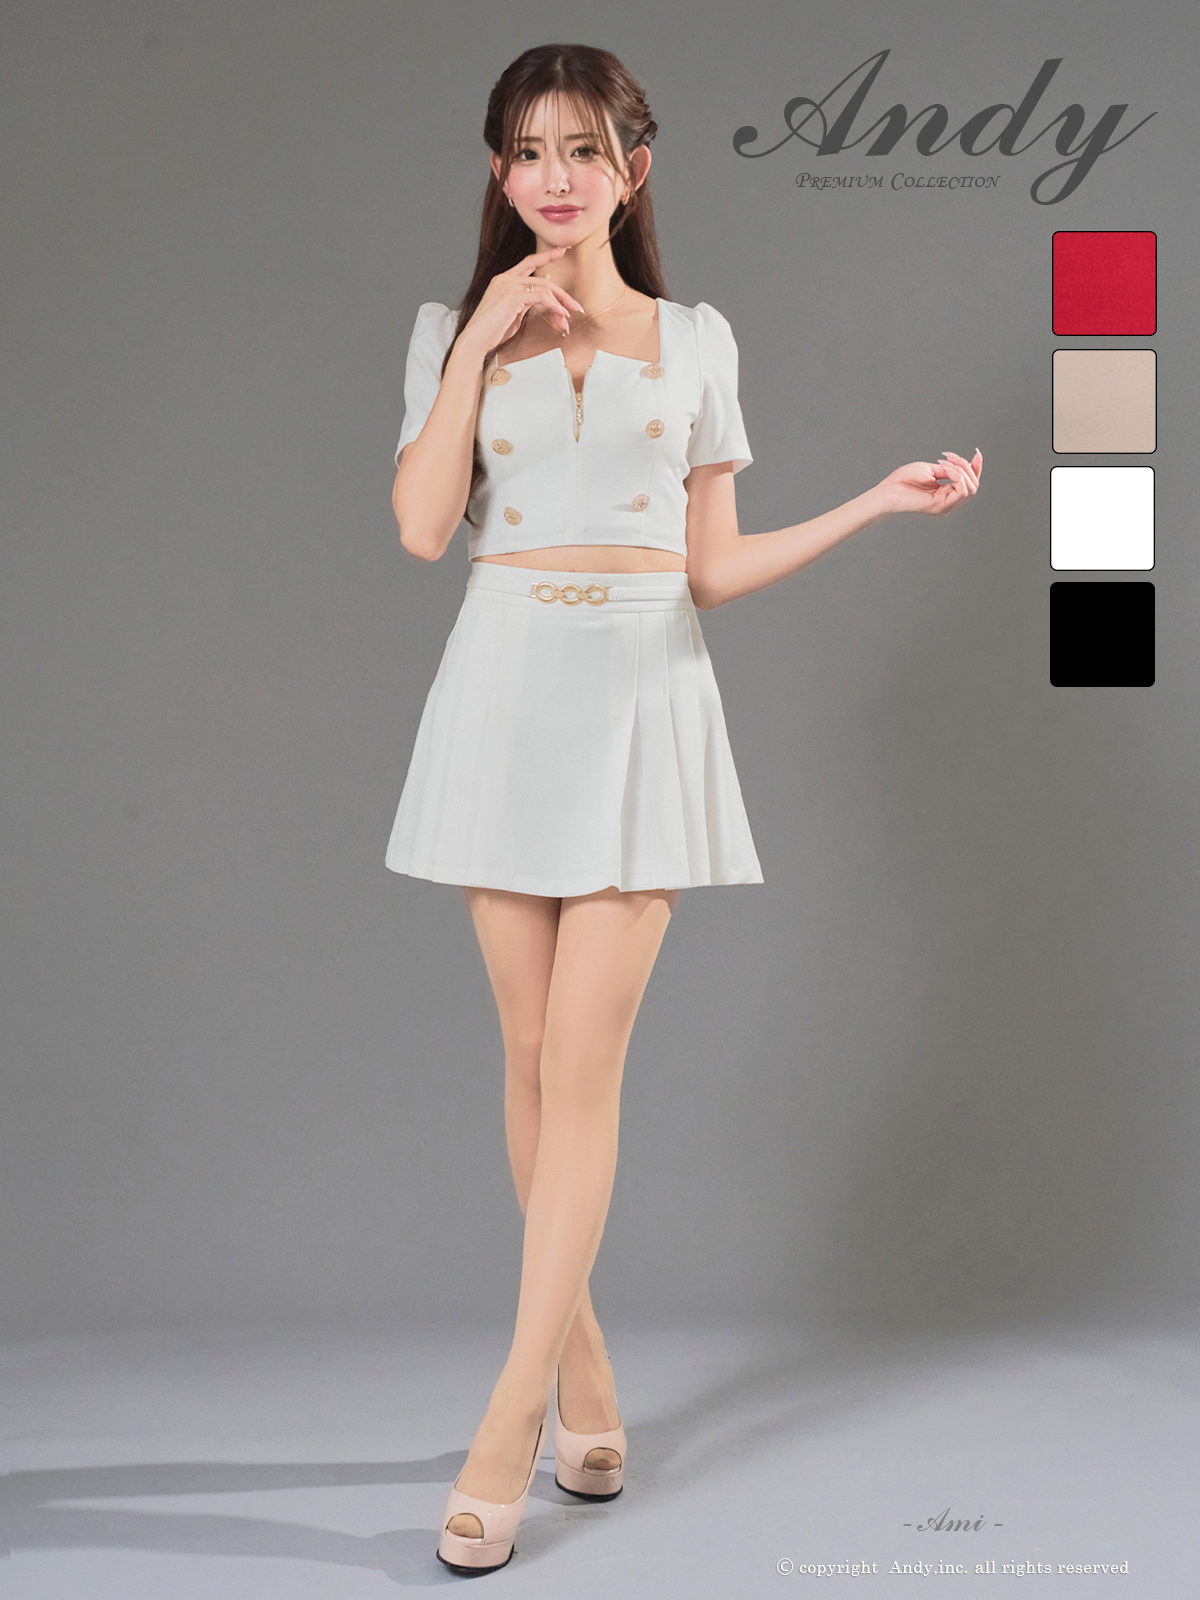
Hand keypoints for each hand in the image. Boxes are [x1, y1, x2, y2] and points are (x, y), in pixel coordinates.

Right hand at [459, 248, 585, 356]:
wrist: (476, 340)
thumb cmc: (492, 330)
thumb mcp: (513, 311)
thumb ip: (527, 299)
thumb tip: (544, 288)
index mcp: (504, 279)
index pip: (529, 262)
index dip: (547, 256)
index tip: (562, 250)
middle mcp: (506, 278)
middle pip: (542, 280)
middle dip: (562, 294)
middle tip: (576, 306)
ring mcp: (509, 285)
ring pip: (544, 288)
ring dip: (560, 303)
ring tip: (568, 317)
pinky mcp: (513, 296)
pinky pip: (541, 297)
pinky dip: (554, 306)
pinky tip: (559, 315)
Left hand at [875, 448, 981, 515]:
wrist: (889, 490)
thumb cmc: (904, 480)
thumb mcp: (932, 470)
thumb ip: (949, 470)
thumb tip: (965, 466)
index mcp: (947, 494)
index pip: (970, 482)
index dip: (976, 467)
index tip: (977, 453)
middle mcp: (949, 502)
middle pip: (973, 484)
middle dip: (966, 466)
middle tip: (948, 457)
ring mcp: (946, 506)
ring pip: (971, 487)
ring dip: (962, 470)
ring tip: (944, 463)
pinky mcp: (942, 506)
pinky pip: (962, 490)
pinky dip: (958, 476)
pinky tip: (946, 470)